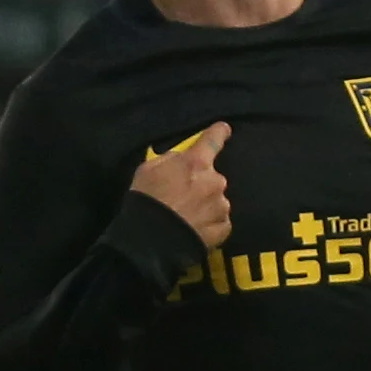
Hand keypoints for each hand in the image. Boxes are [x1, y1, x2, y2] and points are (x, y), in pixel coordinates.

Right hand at [131, 123, 232, 247]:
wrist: (152, 240)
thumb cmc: (147, 200)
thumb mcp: (148, 169)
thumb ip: (170, 160)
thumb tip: (180, 159)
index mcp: (196, 162)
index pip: (213, 139)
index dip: (219, 132)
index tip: (224, 129)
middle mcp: (215, 181)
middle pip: (212, 177)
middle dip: (202, 183)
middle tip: (183, 197)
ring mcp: (221, 205)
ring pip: (217, 201)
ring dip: (206, 205)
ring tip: (186, 218)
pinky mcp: (223, 228)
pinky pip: (219, 222)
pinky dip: (210, 224)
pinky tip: (195, 229)